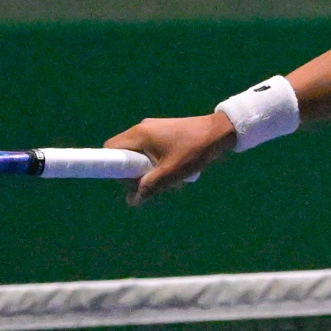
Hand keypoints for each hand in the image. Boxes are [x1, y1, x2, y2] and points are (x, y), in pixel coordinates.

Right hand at [105, 113, 235, 204]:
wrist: (220, 132)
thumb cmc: (195, 150)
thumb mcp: (171, 173)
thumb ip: (149, 187)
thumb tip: (132, 200)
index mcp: (139, 134)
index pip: (110, 149)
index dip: (114, 168)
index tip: (130, 180)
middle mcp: (142, 129)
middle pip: (125, 154)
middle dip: (135, 172)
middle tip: (153, 182)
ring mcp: (153, 130)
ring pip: (139, 155)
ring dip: (149, 170)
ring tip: (169, 176)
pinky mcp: (163, 133)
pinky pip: (151, 151)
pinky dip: (158, 163)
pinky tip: (175, 169)